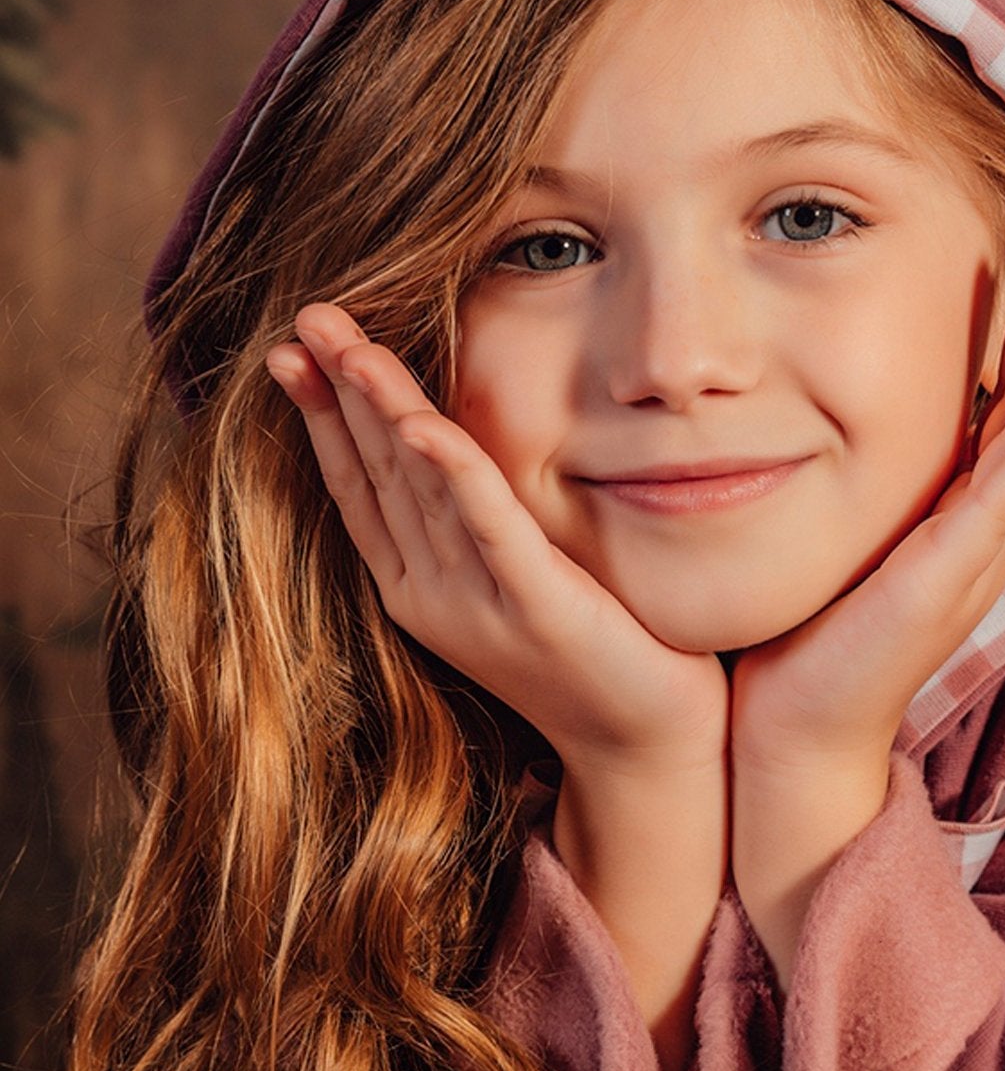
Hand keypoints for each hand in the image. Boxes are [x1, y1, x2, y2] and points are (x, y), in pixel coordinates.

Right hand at [265, 304, 729, 777]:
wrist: (645, 750)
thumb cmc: (594, 658)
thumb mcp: (516, 582)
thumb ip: (479, 525)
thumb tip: (452, 451)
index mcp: (422, 588)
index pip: (360, 487)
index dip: (325, 417)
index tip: (293, 351)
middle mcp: (435, 595)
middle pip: (376, 475)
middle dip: (337, 393)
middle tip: (302, 320)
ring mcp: (480, 603)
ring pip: (418, 487)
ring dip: (379, 410)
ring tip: (345, 345)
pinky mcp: (537, 605)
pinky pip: (487, 526)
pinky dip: (452, 471)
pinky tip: (419, 422)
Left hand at [727, 232, 1004, 769]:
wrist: (794, 731)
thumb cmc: (805, 641)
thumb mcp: (836, 541)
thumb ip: (850, 490)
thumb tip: (808, 427)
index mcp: (945, 510)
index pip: (992, 404)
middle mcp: (971, 527)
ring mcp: (967, 554)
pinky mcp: (944, 581)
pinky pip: (1000, 506)